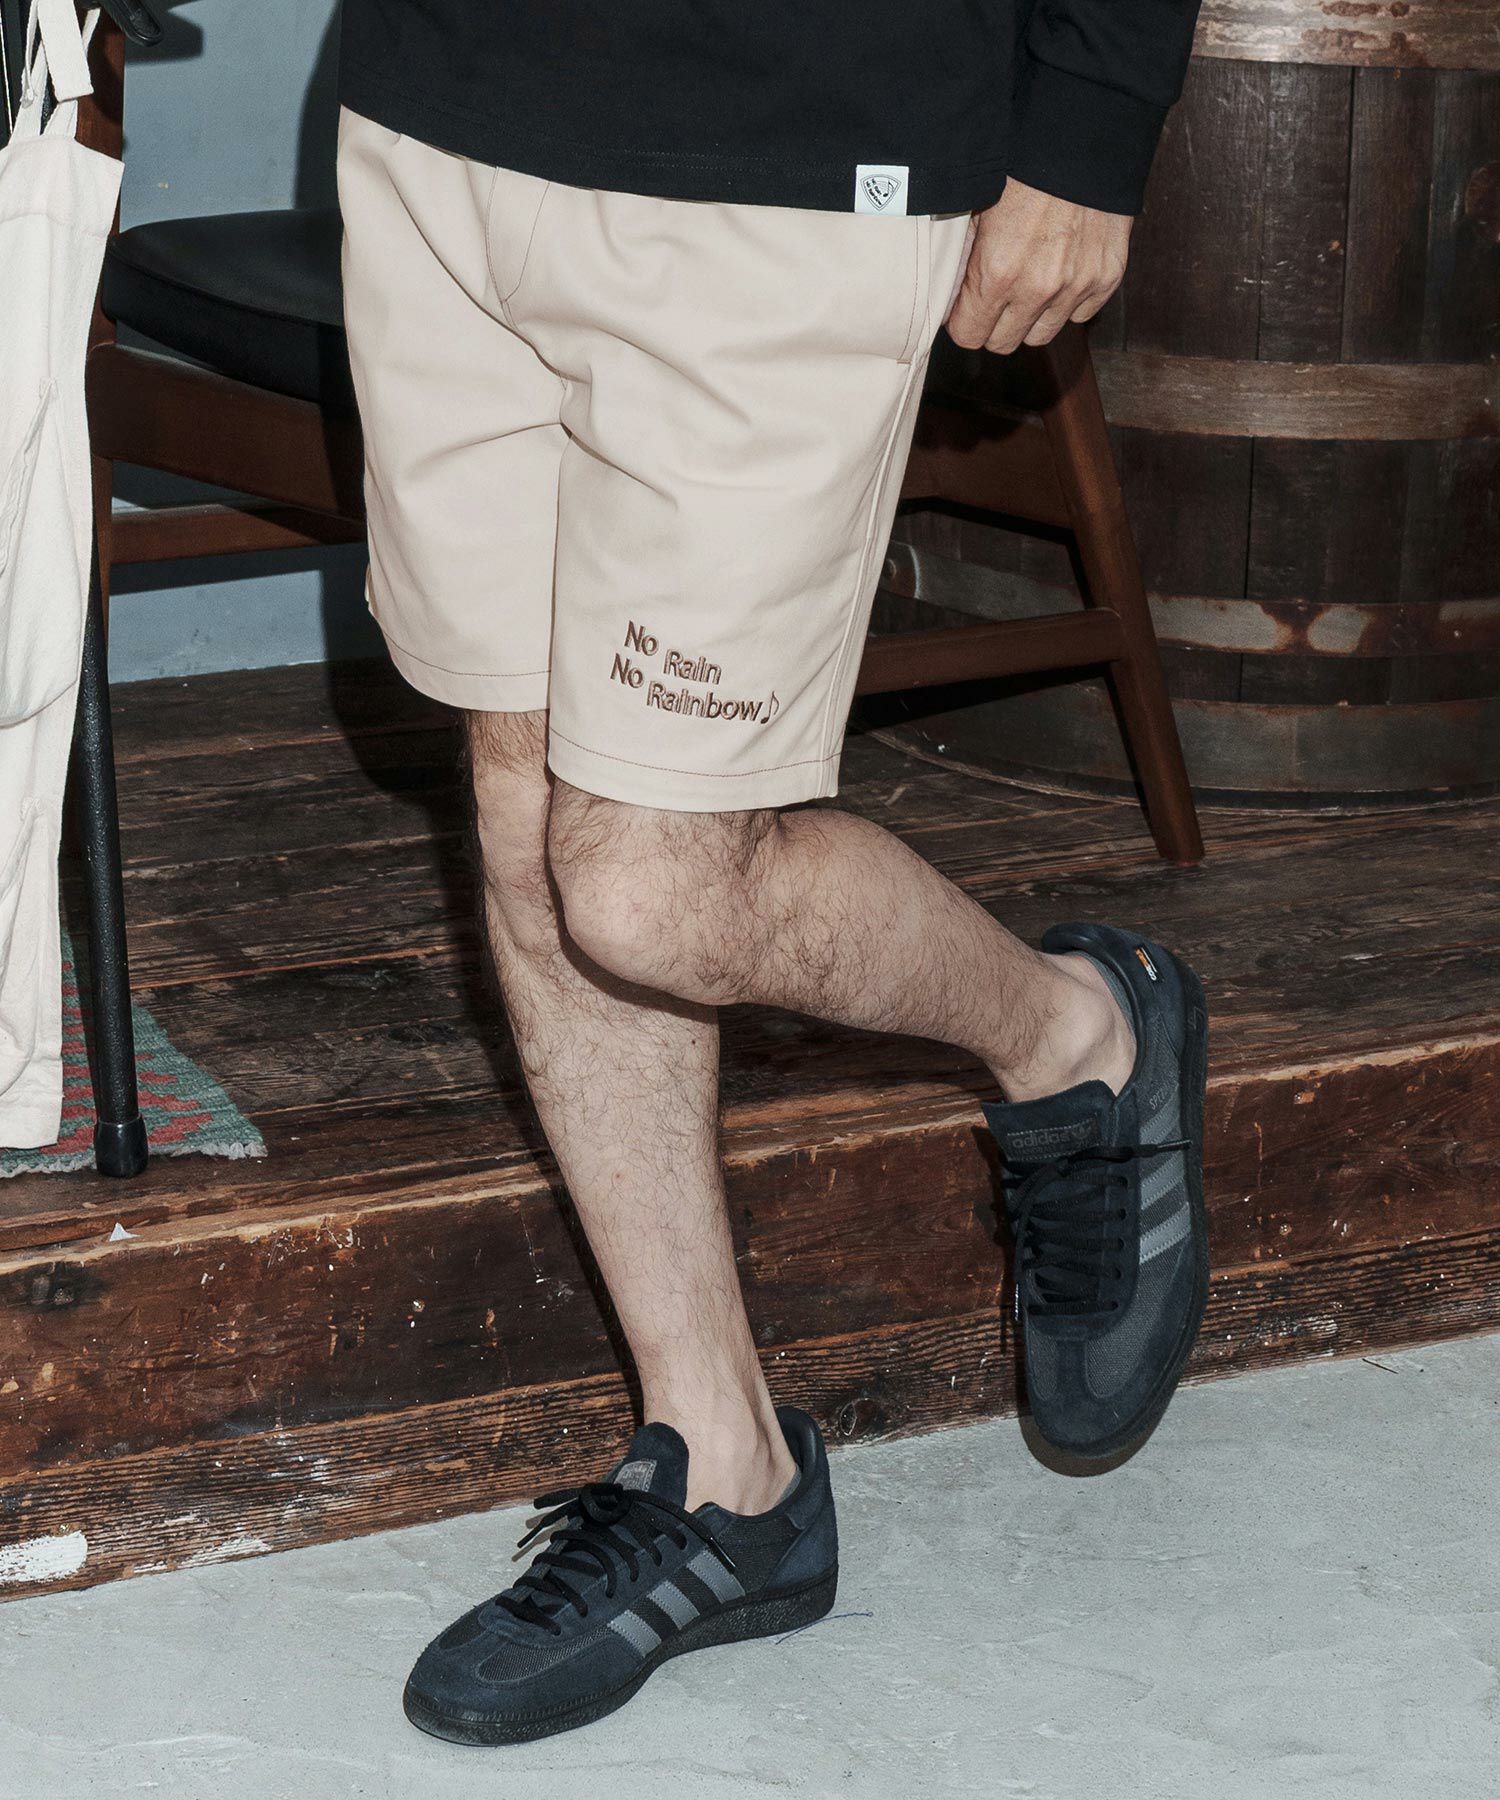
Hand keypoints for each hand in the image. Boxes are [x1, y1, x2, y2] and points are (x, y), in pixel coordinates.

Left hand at [945, 180, 1132, 355]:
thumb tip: (953, 295)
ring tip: (1030, 283)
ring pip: (1042, 335)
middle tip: (996, 298)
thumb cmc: (1022, 163)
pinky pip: (1079, 314)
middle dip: (995, 324)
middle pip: (1005, 343)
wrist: (1083, 135)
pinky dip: (1069, 301)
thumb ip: (965, 258)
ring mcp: (1076, 285)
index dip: (965, 323)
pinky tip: (1062, 271)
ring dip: (1032, 317)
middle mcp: (1038, 287)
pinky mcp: (1107, 277)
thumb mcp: (977, 208)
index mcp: (997, 272)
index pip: (970, 336)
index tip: (967, 309)